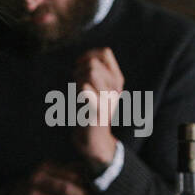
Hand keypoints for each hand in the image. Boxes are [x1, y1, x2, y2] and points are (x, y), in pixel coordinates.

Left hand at [71, 47, 123, 171]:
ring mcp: (107, 99)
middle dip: (80, 69)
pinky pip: (86, 91)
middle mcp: (115, 88)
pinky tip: (79, 98)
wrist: (96, 141)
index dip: (89, 55)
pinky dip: (80, 91)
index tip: (80, 66)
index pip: (105, 53)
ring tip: (76, 91)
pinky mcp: (97, 111)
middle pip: (93, 63)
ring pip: (90, 72)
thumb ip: (98, 72)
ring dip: (78, 79)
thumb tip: (87, 58)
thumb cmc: (92, 112)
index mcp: (117, 81)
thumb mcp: (100, 89)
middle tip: (76, 83)